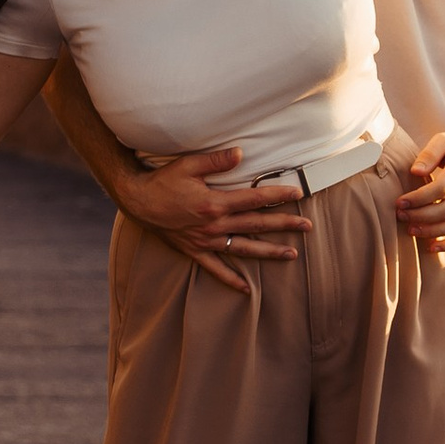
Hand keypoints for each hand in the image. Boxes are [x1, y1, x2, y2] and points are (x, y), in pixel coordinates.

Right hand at [119, 145, 311, 294]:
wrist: (137, 201)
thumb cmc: (162, 181)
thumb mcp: (188, 165)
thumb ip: (216, 161)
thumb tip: (241, 153)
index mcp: (215, 203)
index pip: (254, 199)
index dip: (277, 196)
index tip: (297, 195)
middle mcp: (214, 225)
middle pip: (256, 225)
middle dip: (284, 225)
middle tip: (308, 227)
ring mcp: (205, 241)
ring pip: (243, 248)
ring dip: (269, 252)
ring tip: (292, 255)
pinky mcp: (194, 251)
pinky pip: (216, 268)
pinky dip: (231, 279)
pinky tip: (246, 289)